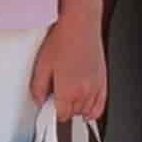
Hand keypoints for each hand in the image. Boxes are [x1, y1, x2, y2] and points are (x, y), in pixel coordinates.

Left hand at [34, 0, 110, 129]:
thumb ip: (38, 88)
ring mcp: (95, 87)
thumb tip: (39, 100)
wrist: (80, 26)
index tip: (49, 105)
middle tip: (57, 97)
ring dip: (77, 108)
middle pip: (73, 114)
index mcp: (67, 90)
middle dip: (64, 108)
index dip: (53, 112)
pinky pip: (100, 106)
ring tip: (69, 98)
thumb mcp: (41, 64)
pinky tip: (86, 109)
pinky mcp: (103, 81)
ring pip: (86, 111)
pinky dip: (93, 111)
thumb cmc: (63, 41)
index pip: (60, 115)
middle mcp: (83, 92)